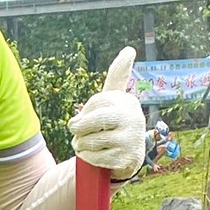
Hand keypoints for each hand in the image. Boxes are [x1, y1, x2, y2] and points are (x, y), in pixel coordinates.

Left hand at [68, 49, 145, 177]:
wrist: (128, 156)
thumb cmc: (114, 123)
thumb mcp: (115, 99)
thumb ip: (118, 75)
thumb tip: (130, 50)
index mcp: (127, 101)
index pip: (95, 102)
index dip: (85, 112)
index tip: (86, 116)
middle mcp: (133, 118)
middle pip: (91, 121)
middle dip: (78, 129)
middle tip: (76, 131)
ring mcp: (131, 140)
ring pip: (89, 141)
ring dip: (81, 144)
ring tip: (88, 143)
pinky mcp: (125, 159)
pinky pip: (93, 157)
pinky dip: (87, 157)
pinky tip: (96, 156)